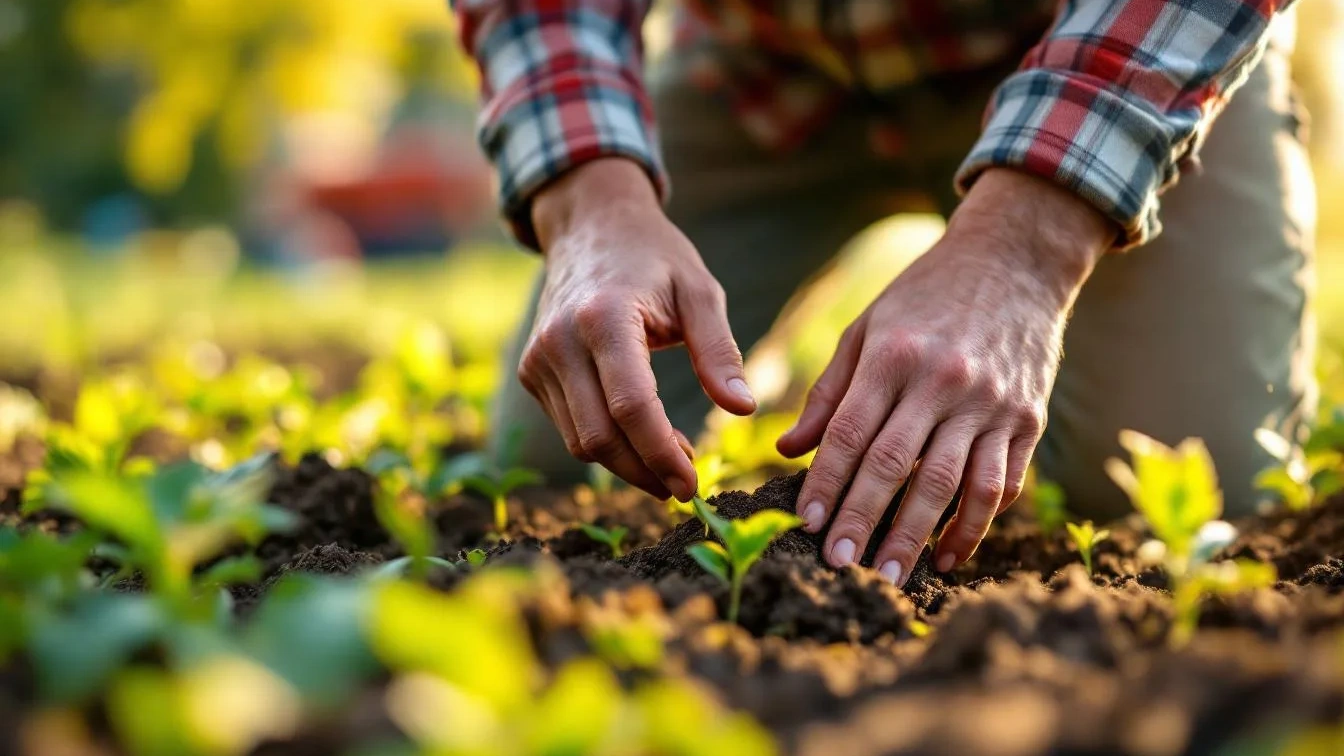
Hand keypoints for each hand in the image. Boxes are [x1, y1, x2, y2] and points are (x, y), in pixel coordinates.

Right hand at [522, 158, 755, 500]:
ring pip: (580, 442)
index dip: (662, 455)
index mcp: (604, 319)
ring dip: (628, 464)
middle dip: (646, 471)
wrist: (590, 225)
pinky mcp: (531, 372)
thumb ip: (719, 351)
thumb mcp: (699, 291)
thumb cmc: (654, 257)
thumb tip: (743, 409)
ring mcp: (538, 359)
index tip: (692, 485)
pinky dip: (607, 445)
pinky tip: (642, 437)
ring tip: (672, 458)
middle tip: (687, 483)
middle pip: (600, 437)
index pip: (631, 407)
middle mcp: (560, 342)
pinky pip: (570, 427)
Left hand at [777, 168, 1115, 584]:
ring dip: (921, 535)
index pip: (851, 432)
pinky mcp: (1027, 419)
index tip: (808, 525)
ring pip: (953, 482)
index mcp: (893, 355)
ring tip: (892, 574)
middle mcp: (942, 380)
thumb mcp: (867, 328)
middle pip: (897, 465)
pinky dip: (976, 523)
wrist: (1015, 262)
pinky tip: (948, 553)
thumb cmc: (925, 297)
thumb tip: (790, 450)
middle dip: (865, 520)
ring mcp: (990, 402)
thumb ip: (829, 393)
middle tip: (840, 566)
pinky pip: (1001, 481)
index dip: (827, 482)